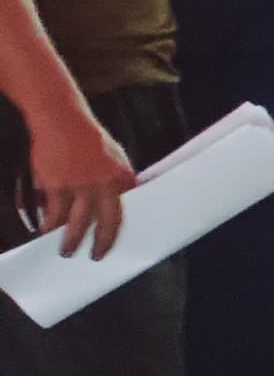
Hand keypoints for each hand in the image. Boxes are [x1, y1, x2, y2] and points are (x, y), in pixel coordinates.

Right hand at [24, 98, 136, 258]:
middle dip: (99, 244)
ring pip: (76, 224)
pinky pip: (53, 214)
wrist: (61, 119)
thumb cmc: (87, 137)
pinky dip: (49, 225)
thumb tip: (125, 197)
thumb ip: (119, 178)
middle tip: (94, 256)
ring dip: (70, 241)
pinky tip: (46, 231)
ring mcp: (79, 186)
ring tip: (66, 251)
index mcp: (121, 177)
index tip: (115, 243)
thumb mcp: (115, 155)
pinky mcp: (56, 186)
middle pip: (105, 223)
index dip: (119, 231)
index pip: (125, 212)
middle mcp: (104, 184)